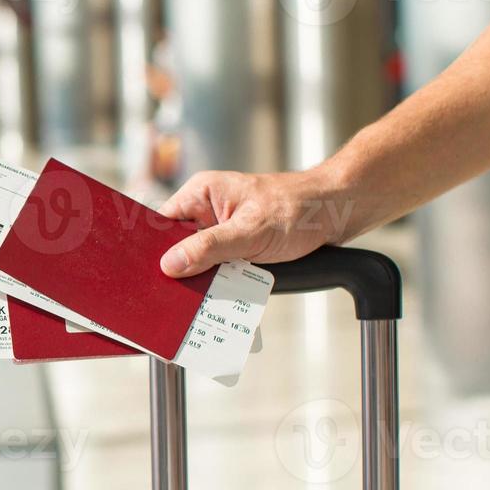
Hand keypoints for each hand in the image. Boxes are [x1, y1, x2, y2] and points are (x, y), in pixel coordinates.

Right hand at [157, 170, 353, 277]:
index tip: (150, 275)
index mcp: (201, 193)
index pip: (161, 224)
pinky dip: (220, 280)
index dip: (154, 250)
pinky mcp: (236, 244)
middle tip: (176, 292)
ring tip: (201, 295)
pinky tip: (222, 293)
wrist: (339, 212)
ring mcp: (221, 227)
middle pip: (177, 245)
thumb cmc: (300, 210)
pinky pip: (217, 266)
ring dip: (202, 278)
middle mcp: (207, 208)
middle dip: (179, 269)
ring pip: (198, 259)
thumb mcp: (250, 232)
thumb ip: (208, 248)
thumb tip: (170, 265)